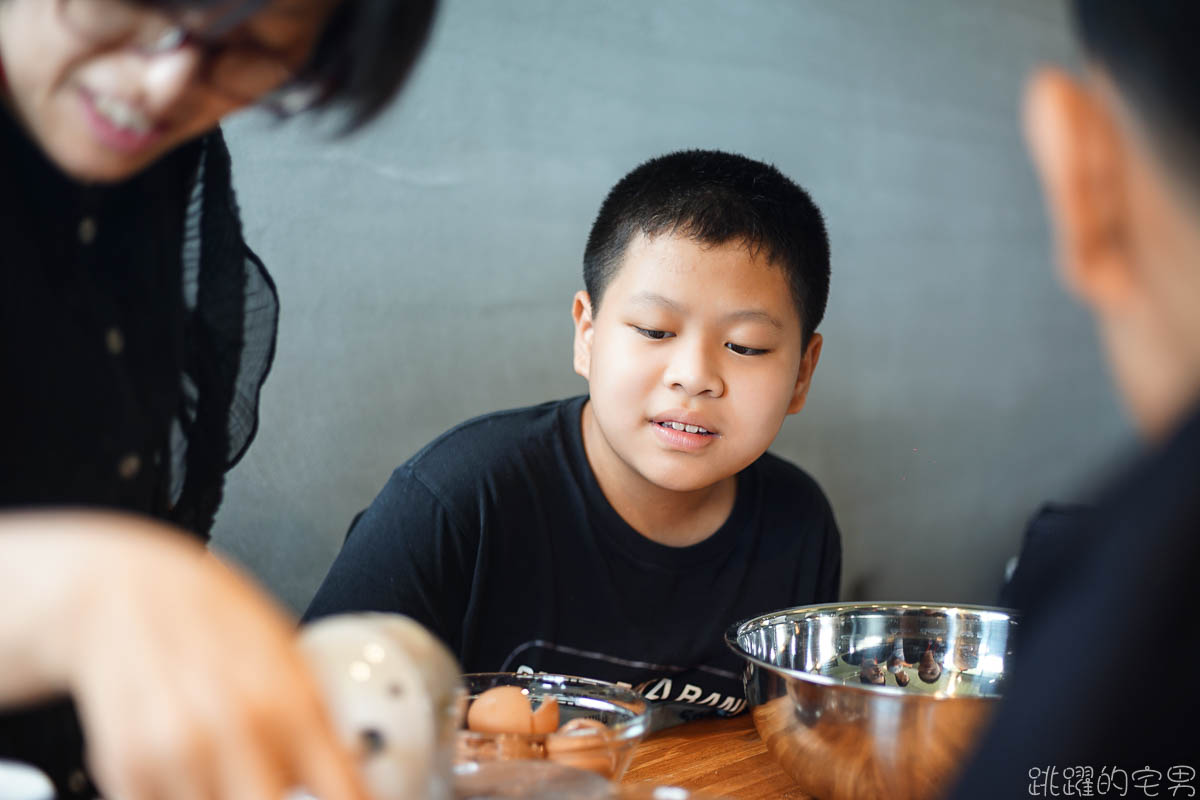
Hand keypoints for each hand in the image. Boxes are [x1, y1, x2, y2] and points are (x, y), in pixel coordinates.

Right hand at [0, 512, 368, 799]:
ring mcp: (179, 757)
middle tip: (283, 786)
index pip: (344, 792)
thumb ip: (319, 718)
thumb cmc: (210, 612)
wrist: (122, 590)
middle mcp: (237, 733)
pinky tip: (191, 769)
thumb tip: (352, 770)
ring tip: (234, 767)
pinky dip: (186, 794)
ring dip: (232, 797)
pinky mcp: (127, 770)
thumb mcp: (288, 653)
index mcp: (291, 702)